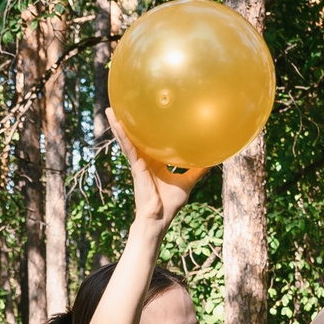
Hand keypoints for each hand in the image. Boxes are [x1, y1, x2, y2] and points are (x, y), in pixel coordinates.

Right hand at [111, 107, 204, 228]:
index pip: (149, 142)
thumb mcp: (187, 182)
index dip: (146, 130)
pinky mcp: (136, 166)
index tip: (145, 115)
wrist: (159, 217)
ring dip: (118, 125)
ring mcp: (138, 163)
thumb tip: (212, 159)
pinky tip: (116, 123)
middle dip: (126, 123)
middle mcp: (144, 160)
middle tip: (119, 106)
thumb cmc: (170, 204)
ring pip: (126, 139)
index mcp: (155, 162)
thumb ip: (197, 170)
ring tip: (110, 109)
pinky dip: (122, 135)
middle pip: (134, 137)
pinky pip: (128, 147)